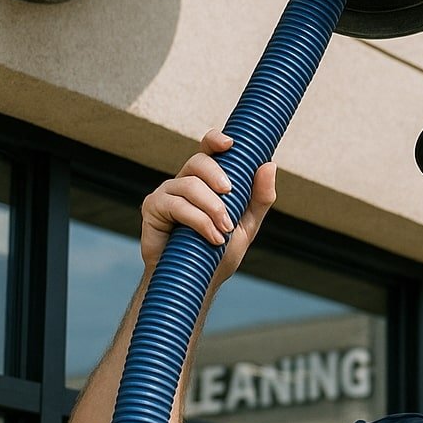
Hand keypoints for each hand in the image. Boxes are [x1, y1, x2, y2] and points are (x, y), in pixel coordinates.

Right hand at [141, 129, 277, 285]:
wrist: (197, 282)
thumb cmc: (218, 253)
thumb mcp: (246, 225)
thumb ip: (259, 197)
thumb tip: (269, 164)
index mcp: (205, 182)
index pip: (207, 150)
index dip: (215, 140)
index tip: (230, 143)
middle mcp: (184, 182)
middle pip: (198, 162)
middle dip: (217, 177)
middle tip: (230, 196)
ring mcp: (166, 193)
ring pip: (189, 185)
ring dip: (212, 208)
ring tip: (224, 231)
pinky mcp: (152, 208)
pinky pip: (176, 205)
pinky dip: (198, 221)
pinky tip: (211, 237)